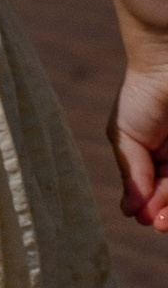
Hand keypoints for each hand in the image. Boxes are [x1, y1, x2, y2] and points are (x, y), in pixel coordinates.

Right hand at [111, 58, 167, 229]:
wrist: (166, 65)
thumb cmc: (141, 96)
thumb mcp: (125, 137)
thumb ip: (130, 174)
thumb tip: (128, 212)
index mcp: (159, 160)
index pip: (157, 192)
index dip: (152, 208)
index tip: (145, 218)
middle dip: (166, 211)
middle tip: (158, 222)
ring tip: (164, 216)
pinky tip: (167, 198)